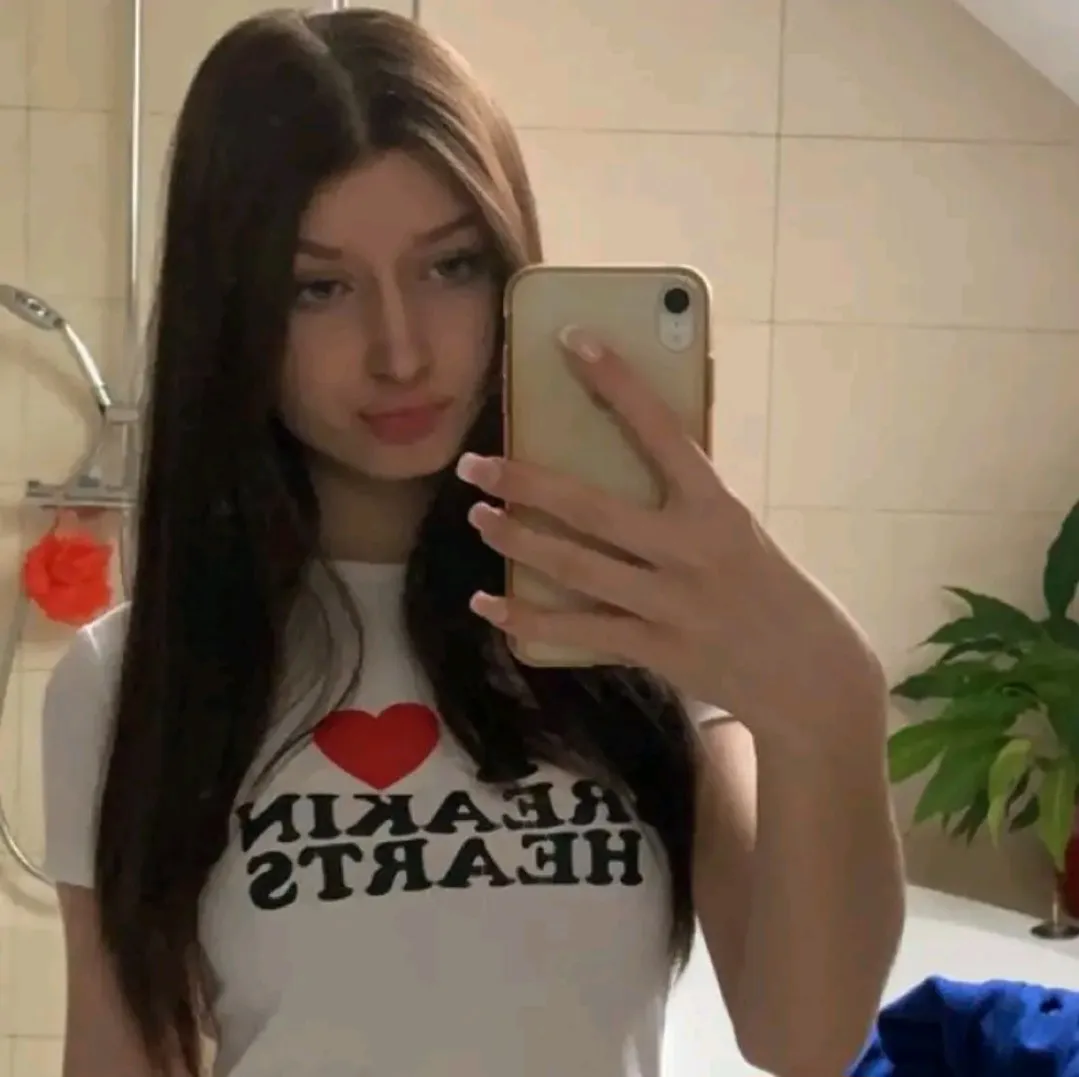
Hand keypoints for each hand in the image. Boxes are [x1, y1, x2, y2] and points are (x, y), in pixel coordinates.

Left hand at [456, 329, 885, 750]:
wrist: (811, 675)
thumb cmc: (771, 589)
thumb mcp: (738, 531)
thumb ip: (686, 503)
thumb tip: (625, 463)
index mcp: (717, 507)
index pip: (662, 430)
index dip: (617, 383)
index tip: (571, 341)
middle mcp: (691, 550)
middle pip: (592, 508)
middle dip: (525, 484)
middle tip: (474, 464)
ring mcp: (671, 603)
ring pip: (575, 567)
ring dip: (518, 542)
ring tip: (477, 518)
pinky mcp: (657, 649)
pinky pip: (580, 631)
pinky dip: (527, 621)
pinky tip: (487, 607)